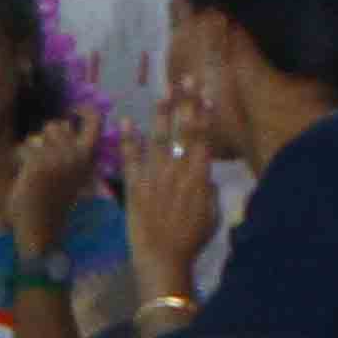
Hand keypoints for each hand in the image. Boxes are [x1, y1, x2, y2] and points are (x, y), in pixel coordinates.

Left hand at [4, 110, 100, 259]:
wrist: (41, 229)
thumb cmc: (52, 202)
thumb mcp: (70, 173)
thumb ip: (70, 148)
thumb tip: (63, 122)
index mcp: (88, 158)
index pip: (96, 120)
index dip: (84, 109)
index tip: (73, 110)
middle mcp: (77, 156)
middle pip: (59, 125)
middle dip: (47, 136)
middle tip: (42, 158)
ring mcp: (59, 158)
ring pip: (40, 135)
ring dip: (33, 146)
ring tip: (33, 167)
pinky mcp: (39, 163)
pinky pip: (24, 147)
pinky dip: (19, 158)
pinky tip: (23, 173)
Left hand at [122, 89, 220, 298]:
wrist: (163, 259)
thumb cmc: (192, 241)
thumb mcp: (212, 215)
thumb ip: (209, 191)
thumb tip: (206, 177)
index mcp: (200, 177)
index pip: (202, 138)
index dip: (203, 114)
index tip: (204, 94)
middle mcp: (178, 170)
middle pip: (183, 130)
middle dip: (186, 102)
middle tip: (187, 79)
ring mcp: (155, 177)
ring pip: (158, 138)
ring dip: (161, 113)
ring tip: (163, 92)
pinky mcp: (135, 187)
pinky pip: (131, 159)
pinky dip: (128, 140)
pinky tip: (125, 121)